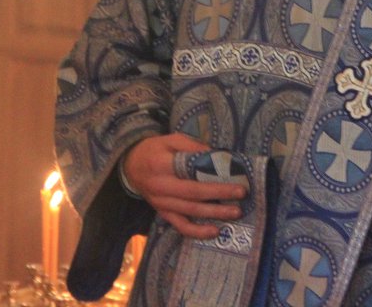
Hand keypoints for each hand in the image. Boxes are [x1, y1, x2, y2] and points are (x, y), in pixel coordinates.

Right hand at [122, 133, 245, 239]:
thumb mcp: (170, 139)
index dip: (213, 177)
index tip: (233, 177)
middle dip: (220, 196)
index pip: (191, 173)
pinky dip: (197, 232)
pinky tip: (214, 231)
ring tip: (235, 213)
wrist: (130, 166)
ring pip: (190, 212)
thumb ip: (192, 146)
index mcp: (161, 165)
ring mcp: (161, 203)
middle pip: (194, 195)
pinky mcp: (162, 213)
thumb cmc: (154, 150)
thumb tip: (217, 156)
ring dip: (214, 214)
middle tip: (241, 195)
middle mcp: (160, 187)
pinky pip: (180, 226)